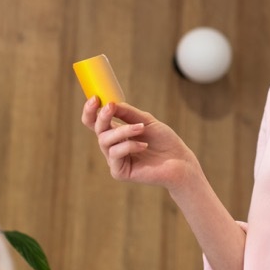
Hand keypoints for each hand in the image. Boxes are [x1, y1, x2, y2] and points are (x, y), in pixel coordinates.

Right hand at [80, 97, 195, 189]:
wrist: (179, 161)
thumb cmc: (164, 140)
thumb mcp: (146, 121)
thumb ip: (127, 113)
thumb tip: (110, 103)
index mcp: (117, 132)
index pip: (95, 122)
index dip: (90, 111)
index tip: (95, 98)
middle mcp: (113, 146)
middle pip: (97, 129)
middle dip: (103, 116)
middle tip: (111, 106)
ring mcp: (115, 159)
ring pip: (105, 141)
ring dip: (123, 131)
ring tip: (141, 128)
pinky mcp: (119, 172)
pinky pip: (115, 154)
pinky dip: (129, 146)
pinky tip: (144, 145)